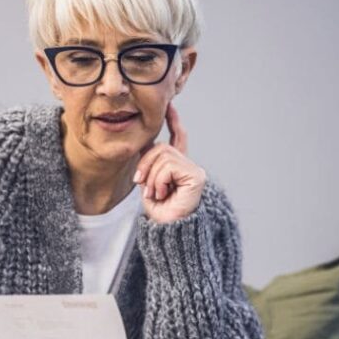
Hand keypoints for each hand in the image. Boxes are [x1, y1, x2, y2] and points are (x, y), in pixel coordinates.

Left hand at [134, 102, 206, 222]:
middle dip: (145, 164)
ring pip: (163, 156)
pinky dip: (159, 180)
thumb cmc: (160, 213)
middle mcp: (189, 166)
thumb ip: (150, 163)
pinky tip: (164, 193)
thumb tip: (146, 142)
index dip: (174, 122)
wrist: (168, 232)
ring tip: (155, 194)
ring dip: (151, 177)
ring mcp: (194, 170)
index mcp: (178, 166)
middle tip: (142, 184)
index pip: (178, 138)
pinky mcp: (196, 176)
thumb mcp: (149, 182)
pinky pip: (168, 166)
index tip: (170, 106)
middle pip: (161, 147)